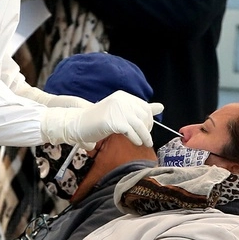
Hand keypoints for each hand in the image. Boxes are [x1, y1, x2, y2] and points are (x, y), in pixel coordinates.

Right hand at [41, 90, 162, 147]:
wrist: (77, 125)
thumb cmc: (97, 121)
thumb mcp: (120, 113)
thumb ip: (139, 110)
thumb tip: (161, 107)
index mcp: (123, 96)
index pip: (144, 107)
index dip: (148, 120)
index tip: (146, 130)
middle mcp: (121, 100)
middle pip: (144, 116)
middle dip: (147, 129)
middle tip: (145, 139)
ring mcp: (117, 109)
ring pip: (139, 125)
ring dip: (144, 136)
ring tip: (144, 143)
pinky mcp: (113, 121)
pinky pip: (131, 131)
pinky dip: (135, 138)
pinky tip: (134, 142)